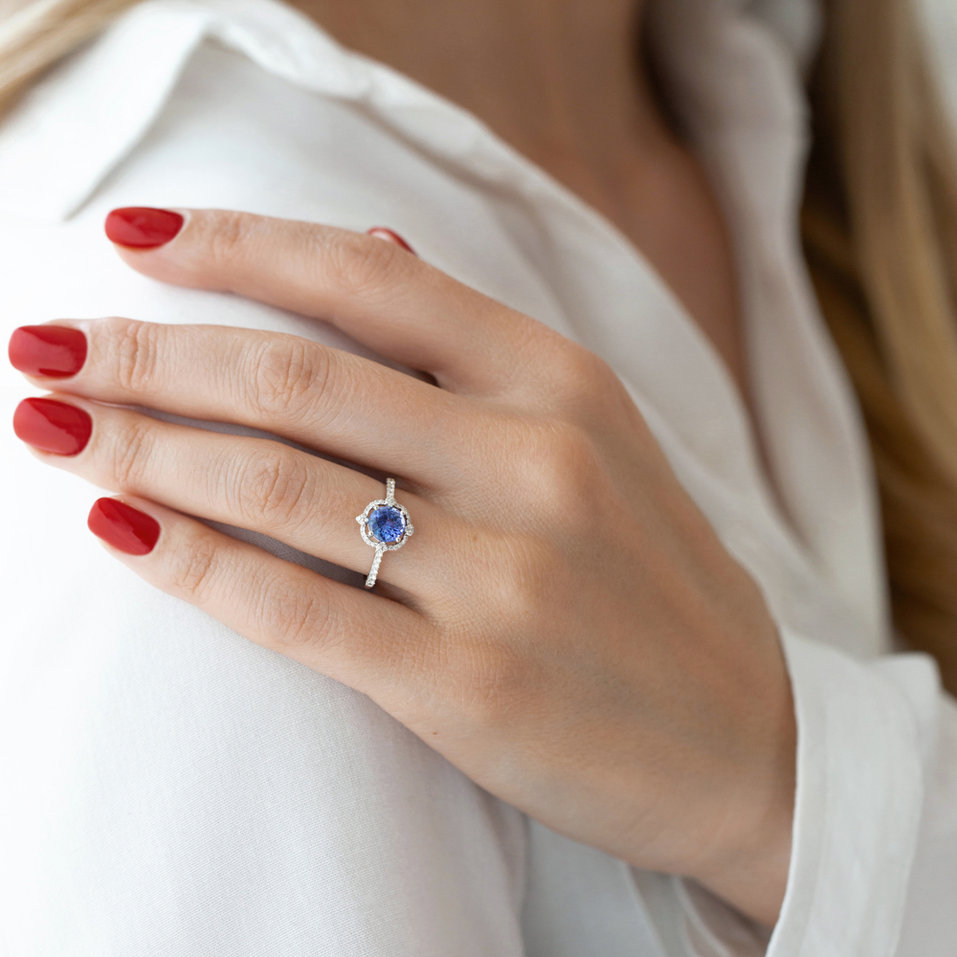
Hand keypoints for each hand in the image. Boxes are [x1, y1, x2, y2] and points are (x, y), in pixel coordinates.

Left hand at [9, 207, 795, 926]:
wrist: (744, 735)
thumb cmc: (651, 576)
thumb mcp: (598, 431)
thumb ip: (478, 345)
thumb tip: (368, 254)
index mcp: (560, 380)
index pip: (365, 280)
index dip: (234, 247)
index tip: (133, 238)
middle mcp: (533, 460)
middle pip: (295, 377)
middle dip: (147, 352)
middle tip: (44, 341)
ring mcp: (504, 577)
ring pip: (278, 485)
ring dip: (141, 445)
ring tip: (49, 421)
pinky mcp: (471, 687)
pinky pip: (298, 609)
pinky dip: (191, 562)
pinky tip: (118, 525)